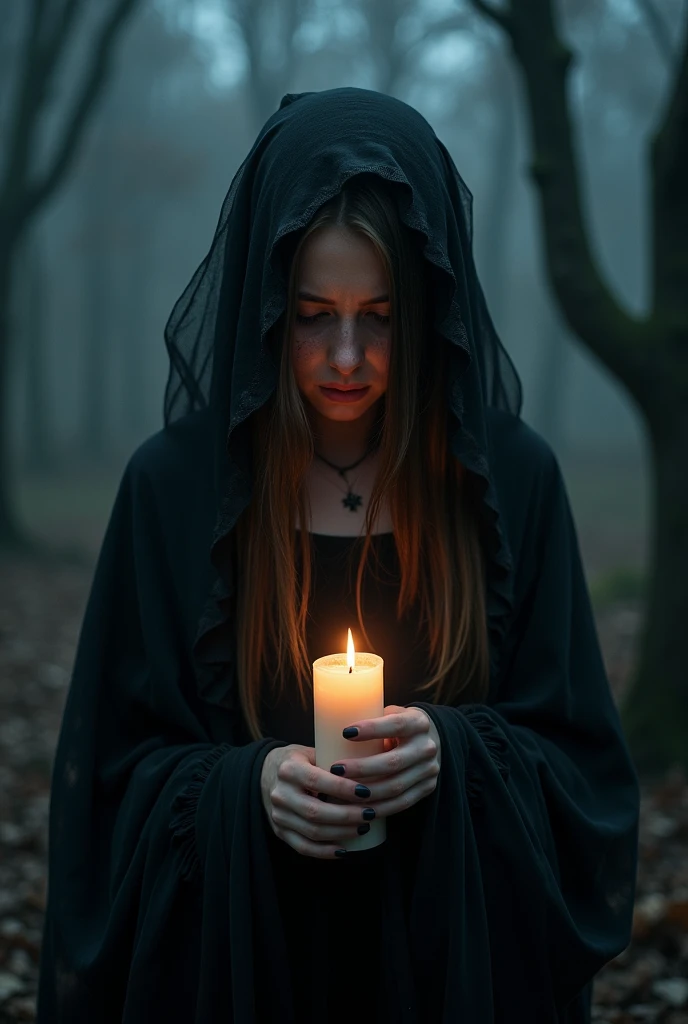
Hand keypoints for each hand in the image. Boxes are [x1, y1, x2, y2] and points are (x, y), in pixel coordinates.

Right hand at [260, 743, 378, 859]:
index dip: (343, 789)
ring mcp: (278, 815)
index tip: (366, 792)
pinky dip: (325, 852)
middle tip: (370, 813)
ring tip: (363, 828)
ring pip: (312, 832)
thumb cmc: (298, 760)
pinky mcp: (280, 831)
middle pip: (315, 811)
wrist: (265, 772)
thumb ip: (333, 761)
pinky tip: (344, 850)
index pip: (317, 781)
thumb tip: (368, 769)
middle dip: (347, 816)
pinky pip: (303, 847)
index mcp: (289, 769)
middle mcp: (280, 793)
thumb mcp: (311, 752)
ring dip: (341, 833)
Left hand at [329, 705, 440, 817]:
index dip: (371, 729)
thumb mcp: (391, 715)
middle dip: (362, 768)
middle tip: (336, 769)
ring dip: (366, 793)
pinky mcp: (427, 788)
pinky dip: (379, 808)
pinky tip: (359, 808)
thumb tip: (333, 723)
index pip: (396, 725)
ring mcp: (430, 769)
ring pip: (395, 787)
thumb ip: (371, 718)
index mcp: (418, 723)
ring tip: (341, 792)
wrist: (429, 740)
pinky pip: (401, 803)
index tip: (345, 733)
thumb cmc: (397, 726)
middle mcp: (427, 746)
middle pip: (393, 762)